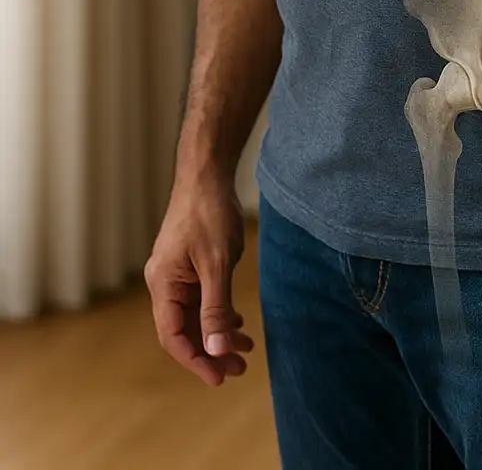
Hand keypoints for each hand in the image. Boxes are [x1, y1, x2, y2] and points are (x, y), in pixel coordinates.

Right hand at [144, 168, 255, 387]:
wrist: (207, 174)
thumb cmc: (209, 213)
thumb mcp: (216, 264)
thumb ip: (215, 308)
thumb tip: (215, 349)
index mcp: (163, 284)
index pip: (174, 336)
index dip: (196, 360)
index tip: (219, 379)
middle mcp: (165, 283)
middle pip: (186, 330)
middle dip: (212, 352)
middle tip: (240, 369)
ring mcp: (177, 274)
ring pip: (196, 316)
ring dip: (218, 335)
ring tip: (245, 352)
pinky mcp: (190, 266)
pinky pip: (202, 300)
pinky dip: (219, 315)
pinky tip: (238, 325)